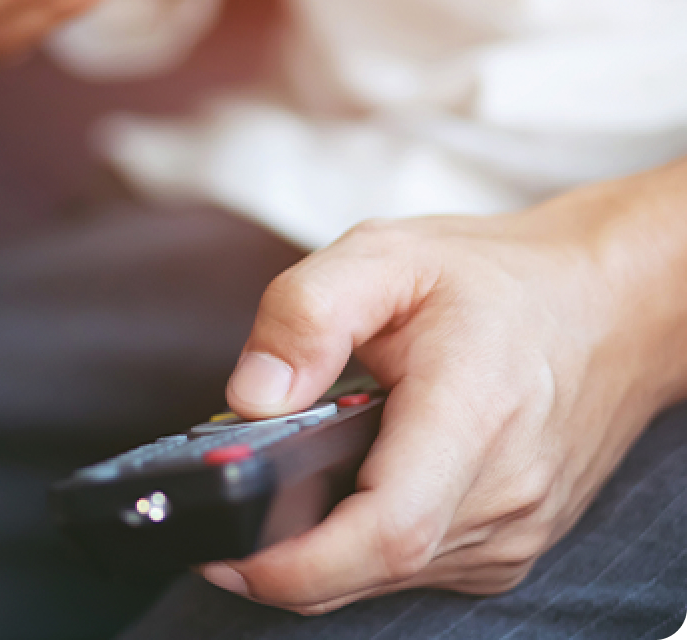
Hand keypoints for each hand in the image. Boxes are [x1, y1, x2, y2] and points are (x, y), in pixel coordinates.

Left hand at [207, 163, 686, 614]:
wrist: (609, 306)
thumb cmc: (500, 281)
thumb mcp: (386, 256)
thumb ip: (307, 314)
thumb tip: (253, 393)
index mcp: (472, 416)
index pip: (387, 530)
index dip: (294, 561)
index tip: (225, 553)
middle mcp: (502, 492)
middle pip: (369, 567)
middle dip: (281, 552)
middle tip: (225, 512)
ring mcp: (512, 531)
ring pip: (384, 577)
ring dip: (321, 547)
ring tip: (286, 483)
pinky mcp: (507, 548)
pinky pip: (413, 570)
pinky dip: (361, 545)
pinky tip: (344, 491)